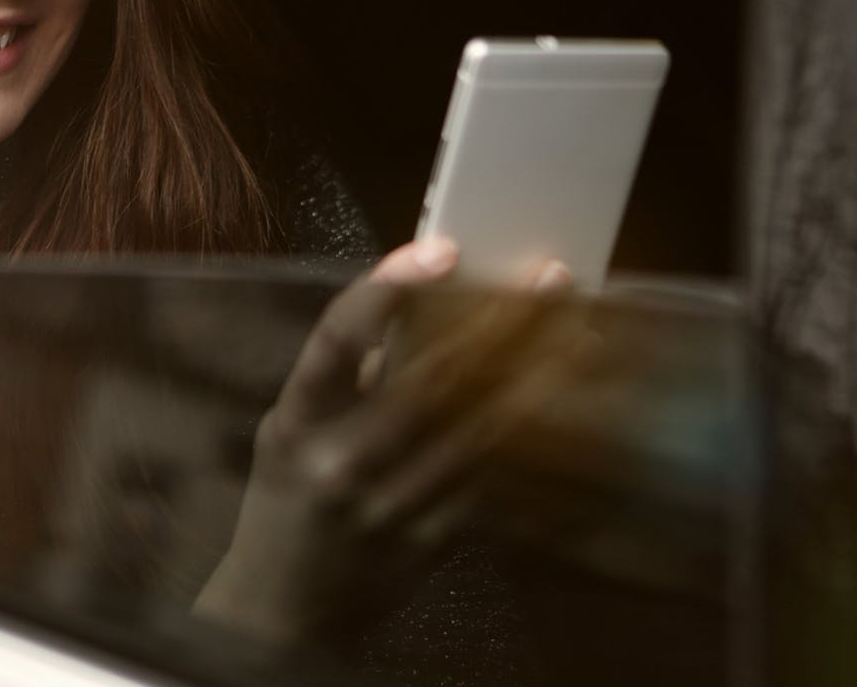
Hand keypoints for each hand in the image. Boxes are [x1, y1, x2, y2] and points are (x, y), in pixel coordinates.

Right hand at [193, 238, 582, 644]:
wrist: (279, 606)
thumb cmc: (288, 497)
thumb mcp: (293, 425)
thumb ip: (349, 373)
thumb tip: (423, 306)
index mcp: (298, 417)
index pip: (341, 335)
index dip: (392, 286)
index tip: (441, 250)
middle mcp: (340, 459)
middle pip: (433, 373)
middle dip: (499, 319)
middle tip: (546, 279)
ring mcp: (388, 504)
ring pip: (479, 426)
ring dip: (537, 373)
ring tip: (577, 331)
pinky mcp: (430, 541)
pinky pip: (493, 480)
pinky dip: (532, 438)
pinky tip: (564, 406)